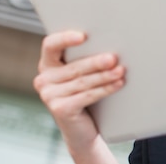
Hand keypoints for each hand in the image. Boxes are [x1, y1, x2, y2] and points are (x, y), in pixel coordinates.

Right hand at [33, 31, 124, 151]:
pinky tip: (118, 83)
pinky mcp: (60, 109)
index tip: (83, 36)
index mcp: (48, 63)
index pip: (50, 45)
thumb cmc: (84, 94)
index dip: (65, 38)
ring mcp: (49, 95)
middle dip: (96, 62)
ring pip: (83, 81)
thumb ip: (85, 59)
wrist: (81, 129)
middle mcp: (44, 79)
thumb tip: (110, 47)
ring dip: (105, 75)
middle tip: (113, 58)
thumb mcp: (82, 74)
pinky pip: (87, 95)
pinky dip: (105, 89)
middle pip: (74, 66)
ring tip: (121, 70)